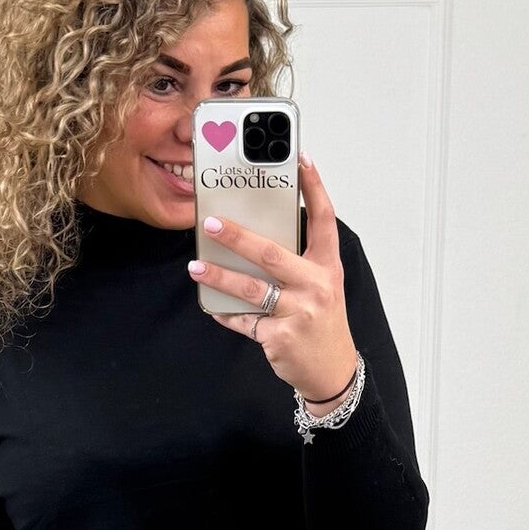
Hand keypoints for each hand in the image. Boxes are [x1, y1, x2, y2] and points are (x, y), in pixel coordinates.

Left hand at [187, 153, 358, 405]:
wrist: (331, 371)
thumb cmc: (321, 322)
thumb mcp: (321, 286)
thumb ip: (296, 262)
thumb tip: (254, 237)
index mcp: (327, 266)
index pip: (323, 219)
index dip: (314, 187)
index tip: (301, 159)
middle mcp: (316, 286)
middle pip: (271, 253)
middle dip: (237, 237)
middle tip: (211, 224)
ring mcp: (298, 313)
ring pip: (251, 289)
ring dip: (220, 277)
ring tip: (197, 268)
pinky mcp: (279, 337)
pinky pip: (245, 321)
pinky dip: (226, 313)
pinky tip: (212, 305)